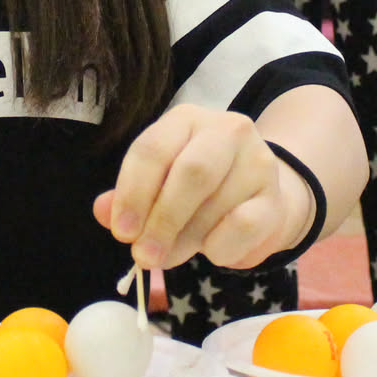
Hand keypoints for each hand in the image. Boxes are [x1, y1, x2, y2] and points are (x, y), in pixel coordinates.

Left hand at [94, 105, 311, 271]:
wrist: (258, 199)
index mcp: (186, 120)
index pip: (153, 149)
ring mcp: (257, 161)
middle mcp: (226, 130)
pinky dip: (218, 247)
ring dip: (185, 239)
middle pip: (191, 172)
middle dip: (162, 220)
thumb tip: (103, 211)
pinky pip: (242, 226)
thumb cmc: (197, 192)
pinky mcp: (274, 197)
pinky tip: (210, 250)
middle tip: (144, 256)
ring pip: (214, 203)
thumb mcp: (158, 186)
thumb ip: (129, 198)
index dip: (132, 193)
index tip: (122, 232)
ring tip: (172, 253)